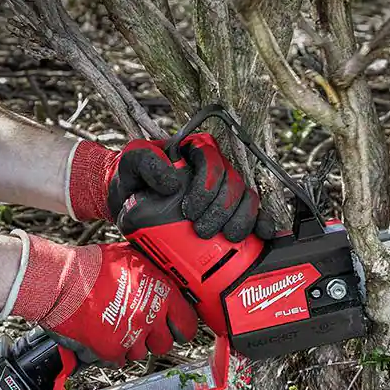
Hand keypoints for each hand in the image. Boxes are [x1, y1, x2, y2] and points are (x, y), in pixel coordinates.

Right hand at [0, 232, 197, 365]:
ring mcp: (132, 335)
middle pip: (164, 344)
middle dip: (153, 338)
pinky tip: (101, 335)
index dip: (180, 327)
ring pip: (140, 353)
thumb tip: (165, 279)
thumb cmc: (92, 267)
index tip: (174, 328)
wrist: (61, 281)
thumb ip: (153, 274)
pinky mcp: (111, 350)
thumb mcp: (133, 258)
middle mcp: (151, 315)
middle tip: (138, 327)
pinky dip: (109, 353)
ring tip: (113, 325)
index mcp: (162, 292)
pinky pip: (118, 360)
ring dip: (129, 344)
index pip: (188, 324)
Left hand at [66, 136, 275, 242]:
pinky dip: (261, 223)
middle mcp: (215, 169)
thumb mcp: (131, 163)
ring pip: (246, 199)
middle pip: (233, 184)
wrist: (128, 201)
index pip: (212, 161)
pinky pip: (254, 213)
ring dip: (241, 219)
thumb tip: (172, 181)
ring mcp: (225, 191)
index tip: (189, 210)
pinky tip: (261, 235)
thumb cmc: (131, 178)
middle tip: (202, 231)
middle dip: (222, 210)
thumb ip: (146, 162)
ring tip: (226, 238)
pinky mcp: (230, 211)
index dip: (208, 186)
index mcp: (195, 151)